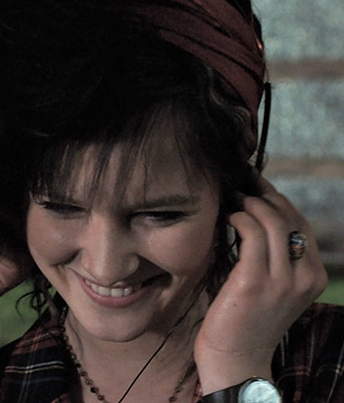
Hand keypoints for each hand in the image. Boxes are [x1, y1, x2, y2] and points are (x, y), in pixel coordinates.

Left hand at [194, 177, 327, 393]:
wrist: (236, 359)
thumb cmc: (246, 319)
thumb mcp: (273, 287)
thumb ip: (274, 258)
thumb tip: (257, 216)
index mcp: (313, 277)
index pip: (300, 225)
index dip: (279, 200)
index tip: (258, 185)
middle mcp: (304, 277)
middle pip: (290, 218)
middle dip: (265, 194)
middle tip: (242, 183)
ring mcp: (282, 280)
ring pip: (273, 221)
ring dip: (251, 203)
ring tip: (233, 198)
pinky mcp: (254, 281)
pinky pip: (252, 234)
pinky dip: (241, 218)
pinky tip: (229, 217)